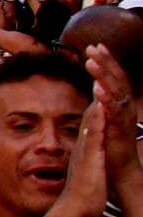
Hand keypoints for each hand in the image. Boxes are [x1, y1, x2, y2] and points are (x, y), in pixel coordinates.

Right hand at [59, 92, 114, 216]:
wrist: (73, 211)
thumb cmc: (80, 197)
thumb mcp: (82, 175)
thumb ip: (83, 165)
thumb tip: (83, 162)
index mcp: (83, 150)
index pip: (90, 124)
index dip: (94, 105)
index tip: (98, 89)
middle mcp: (82, 146)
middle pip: (89, 116)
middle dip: (94, 96)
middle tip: (96, 75)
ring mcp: (85, 150)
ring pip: (91, 121)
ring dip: (95, 100)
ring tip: (98, 80)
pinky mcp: (90, 156)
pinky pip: (93, 134)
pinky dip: (97, 118)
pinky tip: (100, 105)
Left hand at [84, 43, 142, 183]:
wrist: (120, 171)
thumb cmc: (111, 146)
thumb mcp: (104, 120)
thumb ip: (100, 106)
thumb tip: (94, 91)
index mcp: (119, 104)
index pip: (113, 78)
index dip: (106, 62)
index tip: (95, 45)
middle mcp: (124, 108)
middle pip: (117, 79)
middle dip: (105, 61)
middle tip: (92, 46)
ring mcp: (123, 117)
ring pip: (115, 91)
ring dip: (103, 75)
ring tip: (91, 60)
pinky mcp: (119, 129)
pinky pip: (113, 111)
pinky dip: (105, 98)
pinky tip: (96, 88)